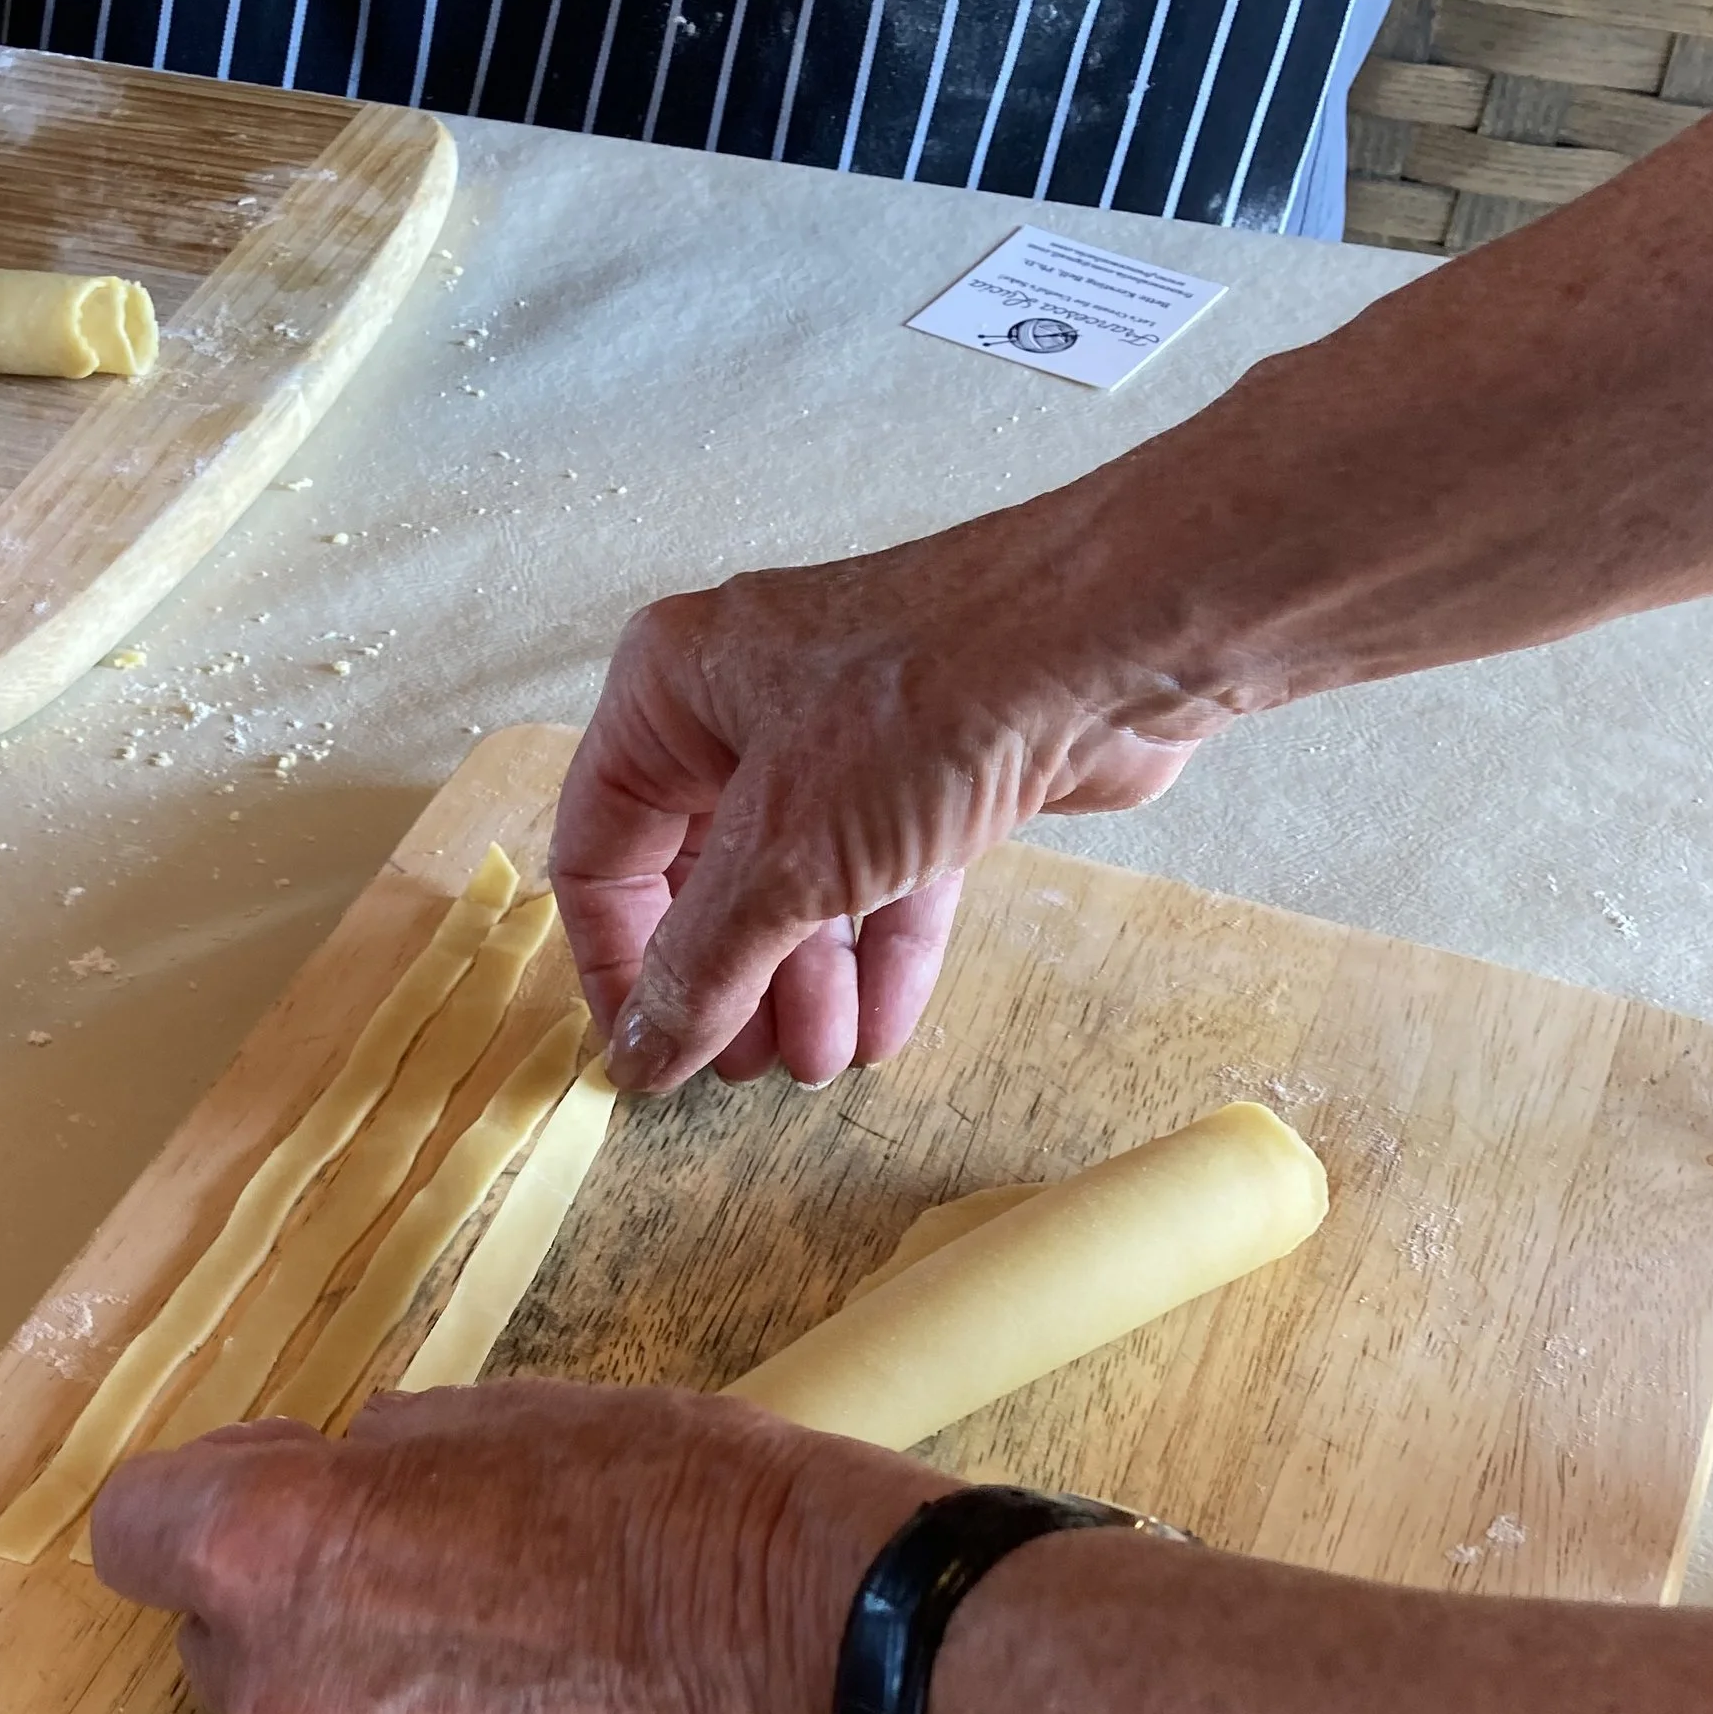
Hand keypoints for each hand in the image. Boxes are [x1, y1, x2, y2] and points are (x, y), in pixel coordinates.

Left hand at [90, 1383, 940, 1713]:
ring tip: (492, 1625)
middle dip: (283, 1586)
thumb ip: (376, 1459)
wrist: (818, 1656)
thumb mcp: (501, 1412)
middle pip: (211, 1633)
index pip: (129, 1526)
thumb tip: (344, 1480)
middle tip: (414, 1543)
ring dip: (355, 1670)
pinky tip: (533, 1696)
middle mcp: (282, 1695)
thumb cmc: (672, 1499)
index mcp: (274, 1556)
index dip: (202, 1489)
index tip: (284, 1470)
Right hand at [553, 510, 1239, 1093]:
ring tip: (825, 1061)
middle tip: (752, 1068)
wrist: (1113, 645)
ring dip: (806, 987)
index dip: (616, 964)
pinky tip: (883, 1030)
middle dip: (730, 984)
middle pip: (700, 881)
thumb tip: (644, 1049)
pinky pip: (878, 883)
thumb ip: (704, 963)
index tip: (649, 1054)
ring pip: (794, 890)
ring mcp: (840, 740)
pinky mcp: (926, 772)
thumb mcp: (786, 855)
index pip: (599, 852)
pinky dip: (878, 957)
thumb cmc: (935, 699)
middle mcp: (742, 708)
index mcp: (671, 692)